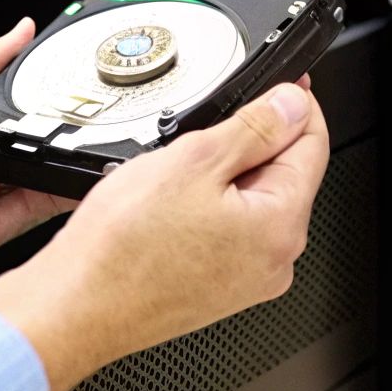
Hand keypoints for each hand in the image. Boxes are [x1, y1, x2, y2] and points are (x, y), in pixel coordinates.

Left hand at [0, 19, 74, 336]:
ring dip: (68, 158)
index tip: (79, 76)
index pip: (18, 106)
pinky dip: (61, 191)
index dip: (48, 92)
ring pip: (43, 175)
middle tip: (92, 107)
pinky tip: (78, 170)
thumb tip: (18, 33)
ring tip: (96, 135)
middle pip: (35, 142)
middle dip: (63, 125)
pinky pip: (34, 211)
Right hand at [0, 80, 329, 390]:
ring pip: (253, 203)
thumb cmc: (123, 248)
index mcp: (281, 227)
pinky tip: (169, 209)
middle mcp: (275, 261)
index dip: (296, 104)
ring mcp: (248, 280)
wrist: (77, 306)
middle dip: (254, 144)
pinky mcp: (220, 290)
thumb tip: (294, 105)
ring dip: (227, 177)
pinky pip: (230, 233)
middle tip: (204, 135)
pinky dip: (209, 209)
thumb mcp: (194, 161)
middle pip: (285, 175)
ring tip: (176, 178)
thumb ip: (256, 127)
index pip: (314, 146)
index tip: (281, 84)